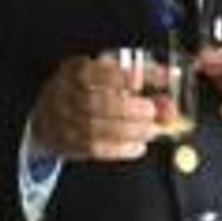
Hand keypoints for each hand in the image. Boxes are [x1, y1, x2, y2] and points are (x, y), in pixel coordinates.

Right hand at [28, 54, 160, 162]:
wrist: (51, 116)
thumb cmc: (89, 90)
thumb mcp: (109, 73)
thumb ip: (142, 75)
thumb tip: (171, 77)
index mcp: (72, 71)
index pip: (90, 73)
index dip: (116, 77)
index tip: (139, 82)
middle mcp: (62, 96)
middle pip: (92, 104)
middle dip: (127, 109)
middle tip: (151, 111)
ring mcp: (62, 122)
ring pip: (94, 129)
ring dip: (129, 131)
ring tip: (151, 130)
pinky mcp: (68, 145)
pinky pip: (94, 149)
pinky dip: (121, 149)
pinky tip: (138, 146)